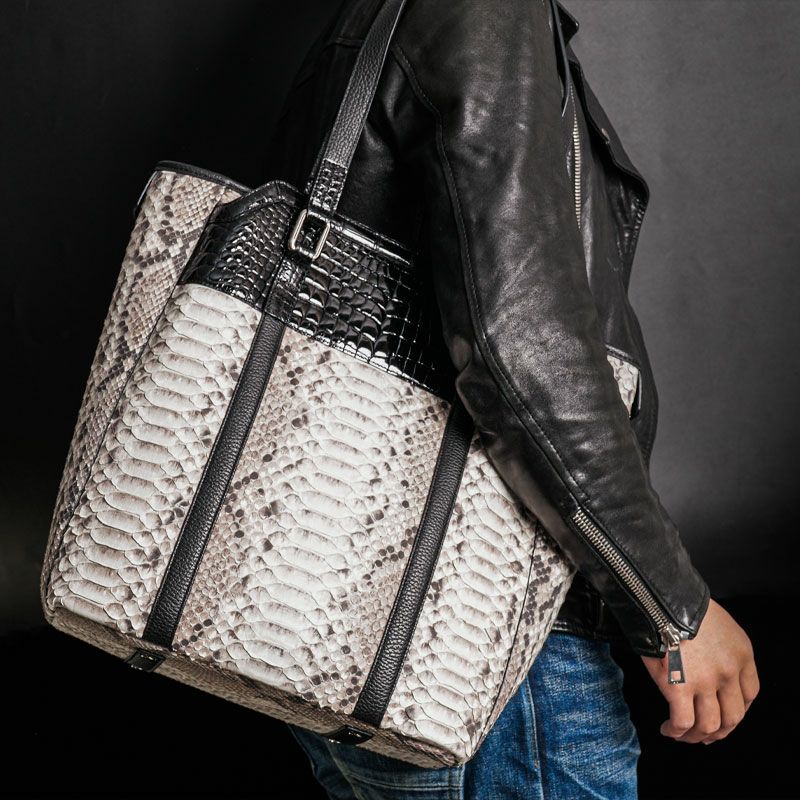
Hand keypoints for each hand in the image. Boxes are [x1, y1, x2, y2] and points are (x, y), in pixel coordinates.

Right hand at [640, 598, 758, 743]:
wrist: (659, 599)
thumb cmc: (680, 605)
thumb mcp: (716, 623)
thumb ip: (720, 649)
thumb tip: (706, 668)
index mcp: (741, 654)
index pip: (750, 694)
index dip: (737, 710)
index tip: (726, 715)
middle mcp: (728, 671)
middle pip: (733, 716)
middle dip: (720, 731)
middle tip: (706, 735)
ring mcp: (705, 682)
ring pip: (709, 725)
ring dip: (696, 736)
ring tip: (682, 735)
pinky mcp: (678, 689)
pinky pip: (682, 722)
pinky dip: (676, 731)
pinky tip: (668, 729)